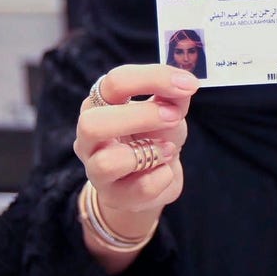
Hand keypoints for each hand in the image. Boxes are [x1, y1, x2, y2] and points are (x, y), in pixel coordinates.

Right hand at [73, 65, 198, 222]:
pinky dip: (162, 177)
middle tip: (174, 116)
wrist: (154, 179)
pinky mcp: (113, 196)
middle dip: (141, 117)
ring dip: (150, 153)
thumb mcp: (168, 110)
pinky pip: (139, 188)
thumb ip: (174, 95)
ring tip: (167, 149)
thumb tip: (185, 83)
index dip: (154, 79)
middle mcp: (88, 134)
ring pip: (107, 163)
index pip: (115, 82)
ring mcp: (95, 168)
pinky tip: (164, 170)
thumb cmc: (155, 136)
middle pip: (93, 123)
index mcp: (100, 102)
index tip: (188, 84)